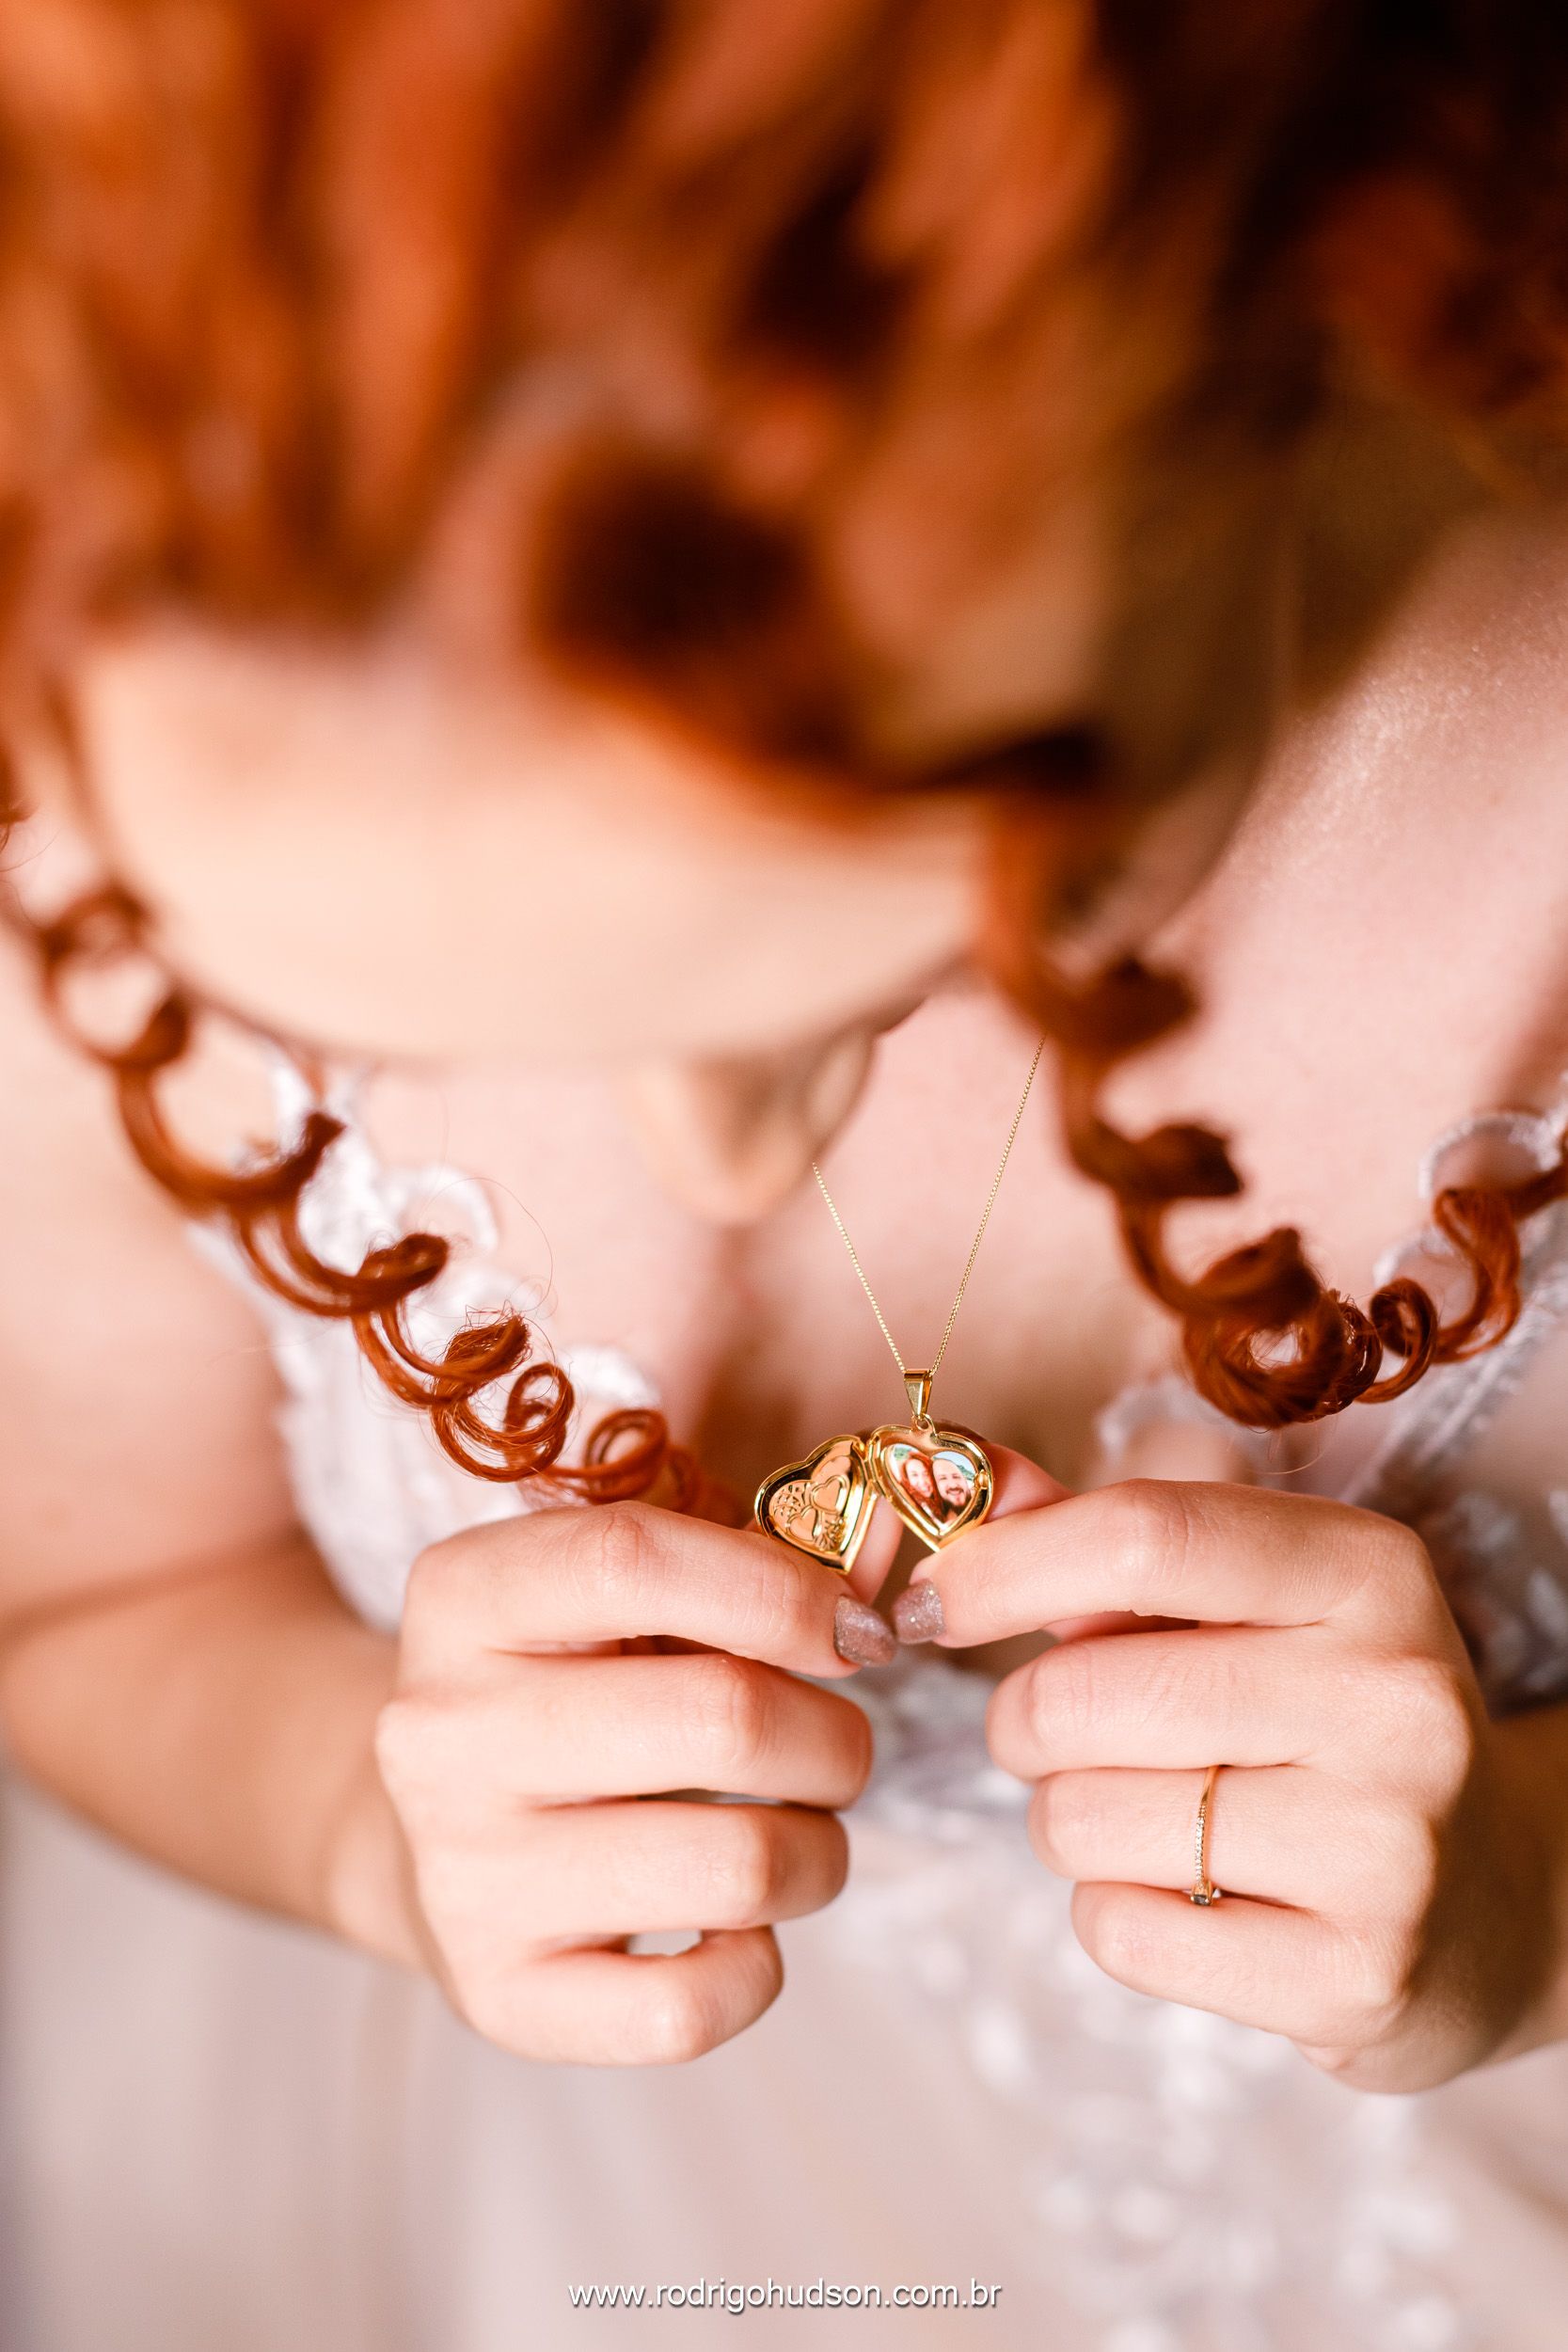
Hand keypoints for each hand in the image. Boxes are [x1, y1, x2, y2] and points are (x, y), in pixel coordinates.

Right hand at [374, 1500, 896, 2064]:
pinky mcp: (502, 1995)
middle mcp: (443, 1734)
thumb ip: (751, 1564)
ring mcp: (466, 1874)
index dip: (780, 1590)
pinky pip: (690, 2009)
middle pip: (721, 1718)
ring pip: (738, 1867)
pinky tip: (735, 1924)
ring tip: (799, 1832)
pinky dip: (756, 1966)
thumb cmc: (573, 1691)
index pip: (632, 1559)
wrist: (433, 1838)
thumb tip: (886, 1553)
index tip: (853, 1630)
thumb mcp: (619, 1597)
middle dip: (834, 1737)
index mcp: (465, 1598)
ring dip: (819, 1851)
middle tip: (836, 1748)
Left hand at [895, 1476, 1559, 2090]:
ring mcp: (1387, 1848)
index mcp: (1366, 1571)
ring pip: (1081, 1819)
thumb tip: (949, 1486)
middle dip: (1022, 1720)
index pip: (1143, 1534)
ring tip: (1146, 1814)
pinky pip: (1119, 1933)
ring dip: (1066, 1822)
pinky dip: (1111, 1914)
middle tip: (1058, 1734)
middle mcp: (1394, 1697)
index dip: (1003, 1563)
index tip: (933, 1600)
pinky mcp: (1356, 1979)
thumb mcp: (1246, 1601)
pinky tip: (1188, 1896)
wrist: (1488, 1898)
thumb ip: (1092, 1537)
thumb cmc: (1317, 1718)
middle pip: (1080, 1694)